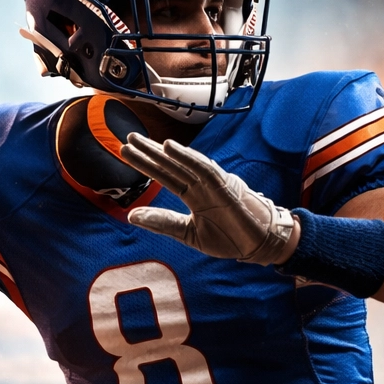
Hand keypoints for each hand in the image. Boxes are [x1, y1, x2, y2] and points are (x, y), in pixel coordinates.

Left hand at [121, 133, 298, 264]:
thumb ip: (162, 223)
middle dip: (149, 152)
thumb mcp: (188, 232)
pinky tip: (170, 147)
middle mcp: (200, 185)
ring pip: (184, 163)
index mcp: (192, 195)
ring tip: (143, 141)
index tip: (126, 151)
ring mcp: (212, 184)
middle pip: (171, 165)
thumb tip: (131, 216)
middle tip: (128, 138)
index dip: (146, 163)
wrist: (257, 245)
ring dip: (163, 151)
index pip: (165, 175)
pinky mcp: (224, 187)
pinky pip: (203, 168)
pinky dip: (187, 157)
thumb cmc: (228, 237)